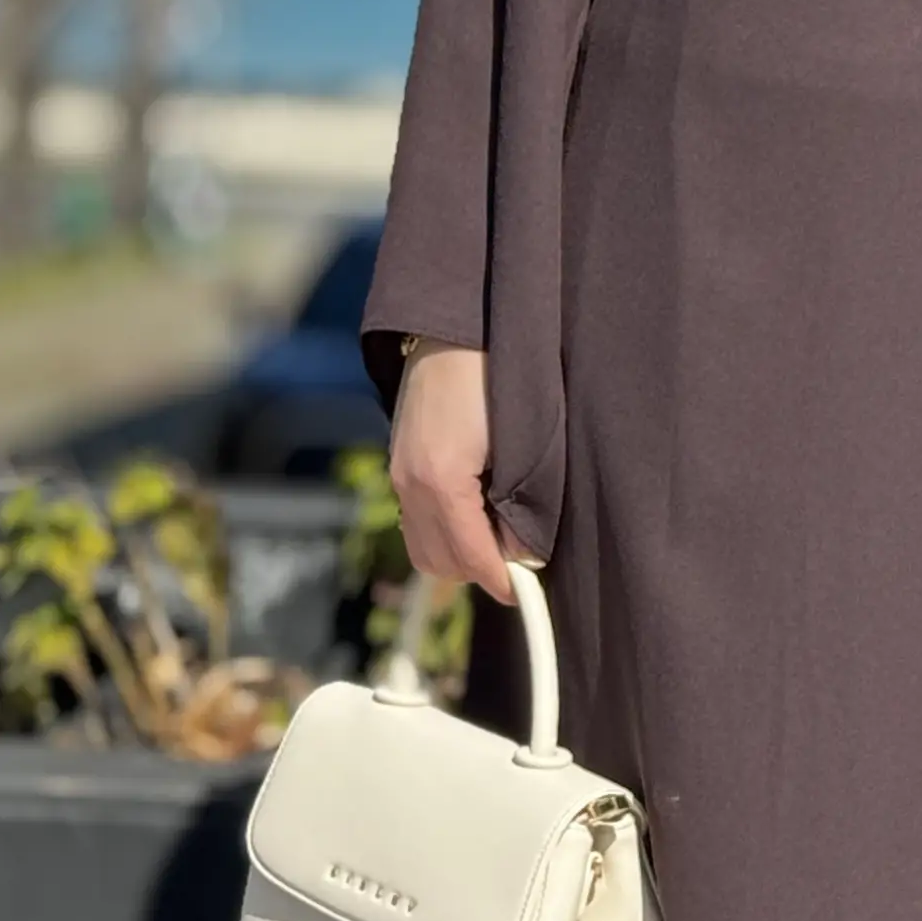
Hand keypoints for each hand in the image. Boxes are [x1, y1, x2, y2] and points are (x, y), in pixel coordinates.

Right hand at [387, 345, 520, 600]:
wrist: (457, 327)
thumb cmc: (500, 378)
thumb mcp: (523, 445)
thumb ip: (520, 505)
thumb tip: (521, 552)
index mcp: (440, 479)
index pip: (469, 555)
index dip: (499, 580)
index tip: (522, 593)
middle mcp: (410, 482)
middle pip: (437, 560)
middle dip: (475, 570)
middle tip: (514, 564)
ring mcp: (399, 471)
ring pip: (421, 544)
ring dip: (456, 554)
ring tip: (494, 539)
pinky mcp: (399, 461)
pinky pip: (415, 518)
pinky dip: (442, 530)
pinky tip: (472, 515)